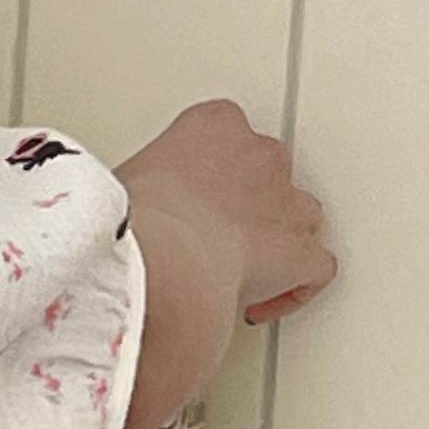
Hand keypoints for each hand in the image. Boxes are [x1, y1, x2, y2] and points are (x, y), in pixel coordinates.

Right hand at [117, 99, 335, 327]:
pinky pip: (313, 269)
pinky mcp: (297, 253)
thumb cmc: (132, 221)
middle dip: (243, 204)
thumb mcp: (119, 186)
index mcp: (213, 125)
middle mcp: (258, 155)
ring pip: (298, 215)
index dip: (209, 168)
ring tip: (243, 267)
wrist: (159, 256)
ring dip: (276, 238)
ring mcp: (285, 203)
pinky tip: (263, 304)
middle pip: (265, 172)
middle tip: (208, 236)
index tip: (187, 196)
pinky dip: (295, 288)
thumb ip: (133, 192)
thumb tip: (115, 219)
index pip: (222, 130)